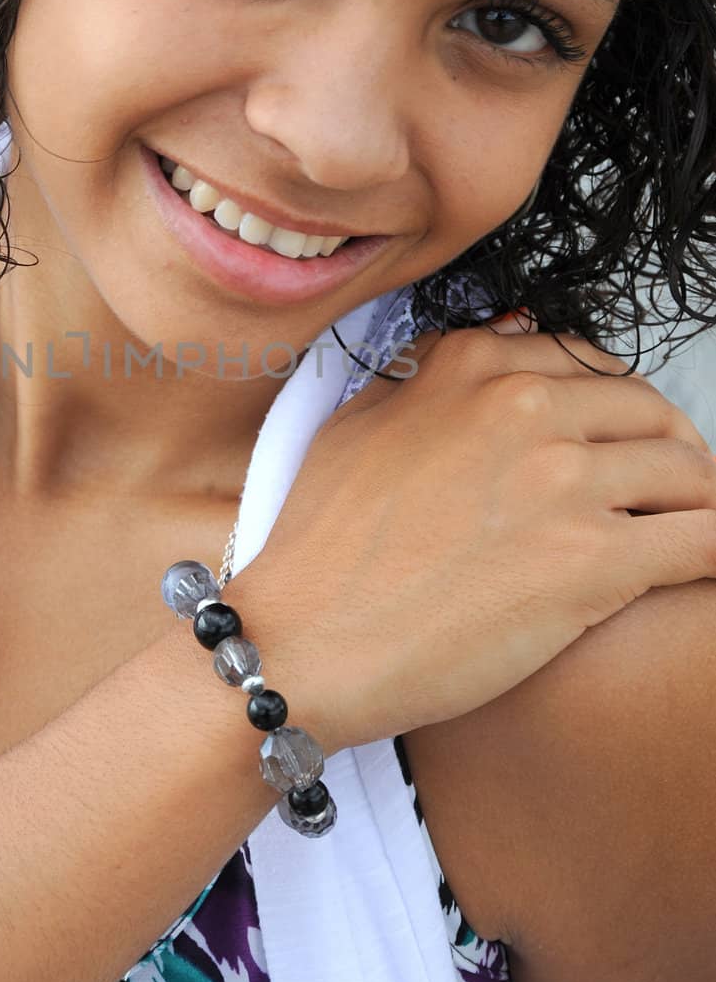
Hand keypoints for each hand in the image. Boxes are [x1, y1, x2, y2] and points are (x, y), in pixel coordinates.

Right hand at [228, 315, 715, 754]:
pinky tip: (700, 569)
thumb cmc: (320, 548)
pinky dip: (714, 552)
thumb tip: (501, 340)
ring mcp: (564, 480)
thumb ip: (431, 375)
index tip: (613, 445)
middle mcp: (524, 407)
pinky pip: (705, 541)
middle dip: (666, 453)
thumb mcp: (358, 424)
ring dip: (695, 505)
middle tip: (661, 495)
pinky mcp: (594, 561)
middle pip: (649, 412)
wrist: (306, 640)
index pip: (588, 364)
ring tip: (681, 535)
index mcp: (471, 367)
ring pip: (690, 473)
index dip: (609, 411)